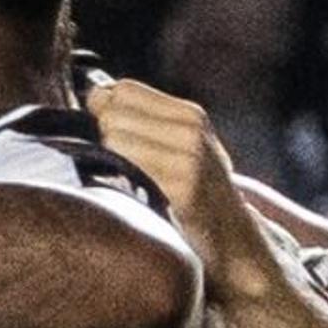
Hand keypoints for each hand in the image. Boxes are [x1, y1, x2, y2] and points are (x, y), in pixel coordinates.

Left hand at [87, 77, 272, 283]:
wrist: (234, 237)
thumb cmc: (193, 191)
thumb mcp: (180, 147)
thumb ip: (143, 120)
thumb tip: (93, 93)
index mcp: (190, 115)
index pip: (123, 90)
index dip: (103, 109)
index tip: (105, 133)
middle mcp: (192, 130)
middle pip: (113, 113)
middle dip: (102, 136)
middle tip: (114, 165)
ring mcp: (190, 158)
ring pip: (115, 138)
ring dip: (106, 160)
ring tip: (122, 181)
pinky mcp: (182, 188)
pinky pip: (127, 169)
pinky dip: (115, 179)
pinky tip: (126, 194)